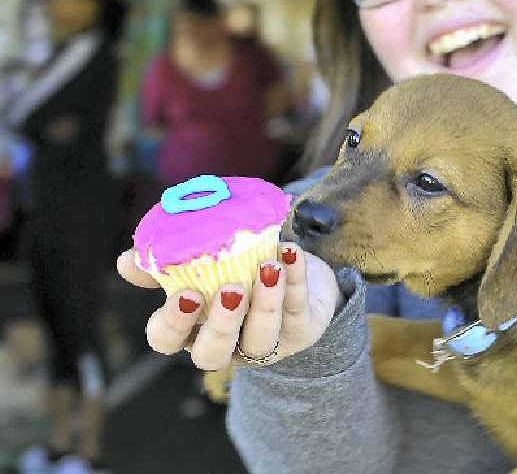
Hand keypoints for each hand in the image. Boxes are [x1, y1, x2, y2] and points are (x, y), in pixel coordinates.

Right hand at [116, 242, 339, 369]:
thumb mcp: (199, 266)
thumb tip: (126, 261)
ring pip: (262, 337)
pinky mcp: (301, 332)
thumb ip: (164, 265)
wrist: (292, 269)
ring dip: (265, 304)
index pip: (167, 340)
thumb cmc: (236, 270)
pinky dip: (296, 280)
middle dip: (221, 324)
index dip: (173, 324)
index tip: (186, 294)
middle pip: (214, 352)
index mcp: (191, 330)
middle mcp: (227, 345)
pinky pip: (298, 310)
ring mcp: (266, 343)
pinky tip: (290, 253)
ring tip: (269, 268)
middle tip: (231, 290)